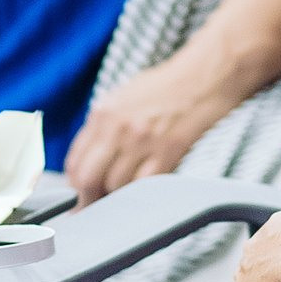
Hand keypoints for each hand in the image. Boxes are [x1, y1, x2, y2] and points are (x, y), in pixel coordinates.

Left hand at [64, 51, 240, 204]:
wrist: (206, 75)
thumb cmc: (169, 86)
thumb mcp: (124, 98)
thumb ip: (103, 128)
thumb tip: (90, 162)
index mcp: (103, 113)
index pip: (75, 162)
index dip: (74, 186)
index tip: (80, 197)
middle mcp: (118, 127)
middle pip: (87, 179)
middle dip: (89, 199)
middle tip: (96, 206)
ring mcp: (142, 140)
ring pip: (115, 187)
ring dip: (119, 196)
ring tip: (126, 194)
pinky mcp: (168, 151)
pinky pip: (144, 185)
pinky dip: (142, 192)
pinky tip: (146, 189)